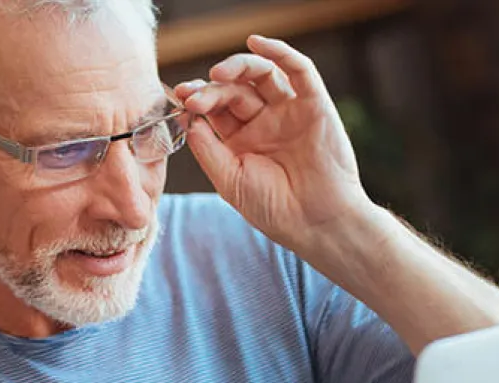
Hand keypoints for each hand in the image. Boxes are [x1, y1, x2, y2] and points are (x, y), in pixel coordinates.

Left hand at [174, 35, 373, 252]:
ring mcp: (290, 112)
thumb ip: (207, 149)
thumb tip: (188, 118)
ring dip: (238, 67)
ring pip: (262, 75)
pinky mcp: (315, 105)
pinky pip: (299, 71)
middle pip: (235, 90)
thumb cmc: (274, 209)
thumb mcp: (230, 181)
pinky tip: (258, 42)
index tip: (182, 99)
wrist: (316, 223)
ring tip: (218, 74)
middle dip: (212, 89)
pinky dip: (280, 52)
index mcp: (242, 140)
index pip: (216, 108)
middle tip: (195, 96)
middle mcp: (265, 122)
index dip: (198, 99)